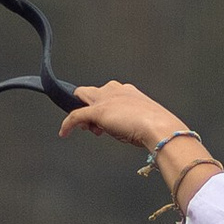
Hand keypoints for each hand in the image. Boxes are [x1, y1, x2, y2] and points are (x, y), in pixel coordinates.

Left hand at [59, 81, 188, 151]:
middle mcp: (115, 90)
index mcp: (128, 91)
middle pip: (91, 92)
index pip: (108, 93)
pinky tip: (64, 133)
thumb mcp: (142, 122)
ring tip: (93, 131)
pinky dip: (67, 124)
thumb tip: (120, 130)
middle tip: (94, 125)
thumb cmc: (157, 127)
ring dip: (83, 115)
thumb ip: (129, 122)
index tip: (107, 122)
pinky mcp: (97, 110)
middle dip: (89, 106)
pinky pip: (75, 115)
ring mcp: (106, 99)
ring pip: (82, 98)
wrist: (159, 127)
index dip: (104, 106)